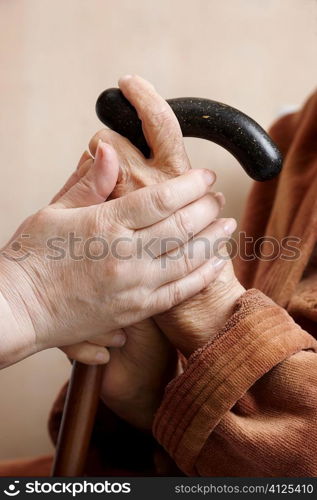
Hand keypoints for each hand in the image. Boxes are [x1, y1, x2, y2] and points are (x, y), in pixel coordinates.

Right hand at [0, 141, 224, 367]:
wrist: (17, 310)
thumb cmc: (30, 258)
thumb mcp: (53, 212)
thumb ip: (88, 183)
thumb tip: (110, 150)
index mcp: (105, 226)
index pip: (161, 199)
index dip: (190, 185)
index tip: (206, 177)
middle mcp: (125, 257)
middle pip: (182, 227)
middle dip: (206, 209)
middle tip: (218, 198)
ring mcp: (133, 288)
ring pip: (188, 259)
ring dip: (213, 240)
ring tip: (227, 226)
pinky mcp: (134, 312)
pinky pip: (179, 292)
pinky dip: (202, 275)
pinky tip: (216, 262)